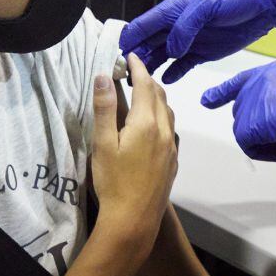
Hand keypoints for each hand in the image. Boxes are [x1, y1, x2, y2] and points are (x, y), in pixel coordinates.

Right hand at [90, 53, 177, 253]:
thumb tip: (103, 75)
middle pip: (160, 96)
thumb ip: (105, 109)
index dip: (138, 67)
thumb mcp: (102, 144)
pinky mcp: (173, 161)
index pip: (145, 85)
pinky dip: (161, 115)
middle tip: (132, 72)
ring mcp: (171, 147)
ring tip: (141, 93)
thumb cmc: (113, 182)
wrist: (134, 220)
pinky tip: (150, 124)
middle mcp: (165, 131)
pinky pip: (170, 128)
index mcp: (147, 123)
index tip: (130, 55)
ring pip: (168, 112)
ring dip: (156, 97)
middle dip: (147, 79)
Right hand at [119, 0, 275, 83]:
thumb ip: (186, 26)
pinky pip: (183, 64)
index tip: (117, 54)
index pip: (144, 24)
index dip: (130, 38)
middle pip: (149, 42)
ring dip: (152, 66)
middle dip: (136, 56)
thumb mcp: (208, 4)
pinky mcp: (204, 51)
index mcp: (174, 8)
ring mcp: (190, 39)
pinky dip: (174, 72)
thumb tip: (172, 49)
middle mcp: (177, 24)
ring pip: (163, 54)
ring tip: (140, 82)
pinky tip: (166, 80)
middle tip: (124, 75)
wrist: (265, 1)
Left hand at [201, 59, 275, 162]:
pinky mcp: (253, 122)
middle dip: (257, 130)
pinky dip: (266, 154)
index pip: (241, 82)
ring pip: (244, 130)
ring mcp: (254, 100)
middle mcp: (259, 82)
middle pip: (242, 112)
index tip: (208, 100)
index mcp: (274, 70)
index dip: (223, 93)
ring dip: (265, 144)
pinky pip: (248, 146)